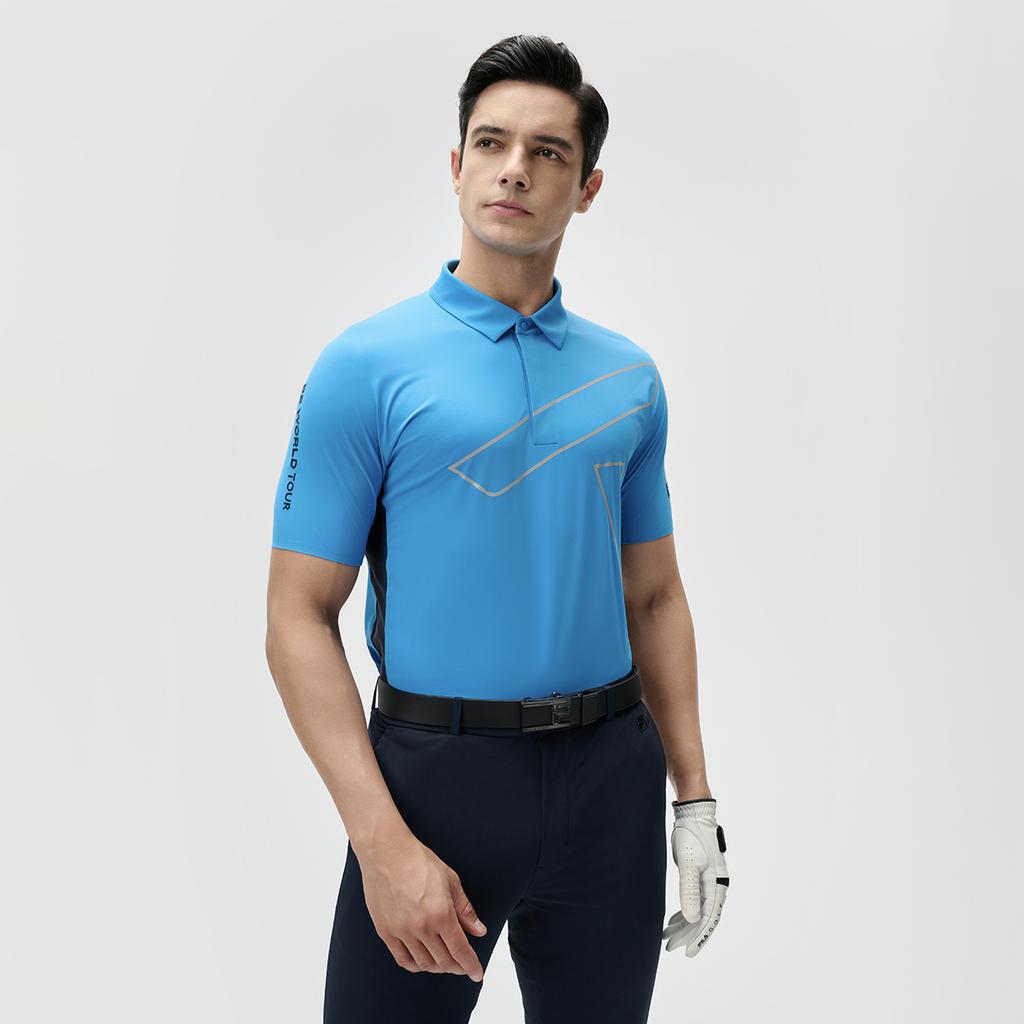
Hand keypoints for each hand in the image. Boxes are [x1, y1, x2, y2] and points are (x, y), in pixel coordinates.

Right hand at [359, 832, 487, 981]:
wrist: (386, 852)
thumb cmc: (419, 860)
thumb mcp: (450, 880)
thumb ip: (465, 909)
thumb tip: (478, 931)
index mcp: (441, 914)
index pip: (460, 950)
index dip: (471, 965)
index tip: (477, 973)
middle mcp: (421, 927)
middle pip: (443, 961)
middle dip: (457, 967)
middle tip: (463, 966)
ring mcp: (402, 931)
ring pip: (424, 963)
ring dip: (438, 967)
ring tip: (445, 963)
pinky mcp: (386, 931)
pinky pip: (402, 959)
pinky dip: (416, 965)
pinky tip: (423, 961)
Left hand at [662, 798, 728, 955]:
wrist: (693, 813)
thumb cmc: (691, 835)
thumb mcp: (688, 864)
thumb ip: (689, 892)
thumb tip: (691, 919)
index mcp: (717, 884)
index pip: (708, 918)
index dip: (698, 937)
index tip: (686, 953)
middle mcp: (716, 885)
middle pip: (703, 917)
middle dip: (687, 934)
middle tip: (671, 948)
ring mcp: (709, 880)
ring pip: (698, 909)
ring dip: (684, 924)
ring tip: (668, 937)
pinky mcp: (701, 874)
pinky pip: (695, 899)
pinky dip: (684, 911)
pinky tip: (673, 919)